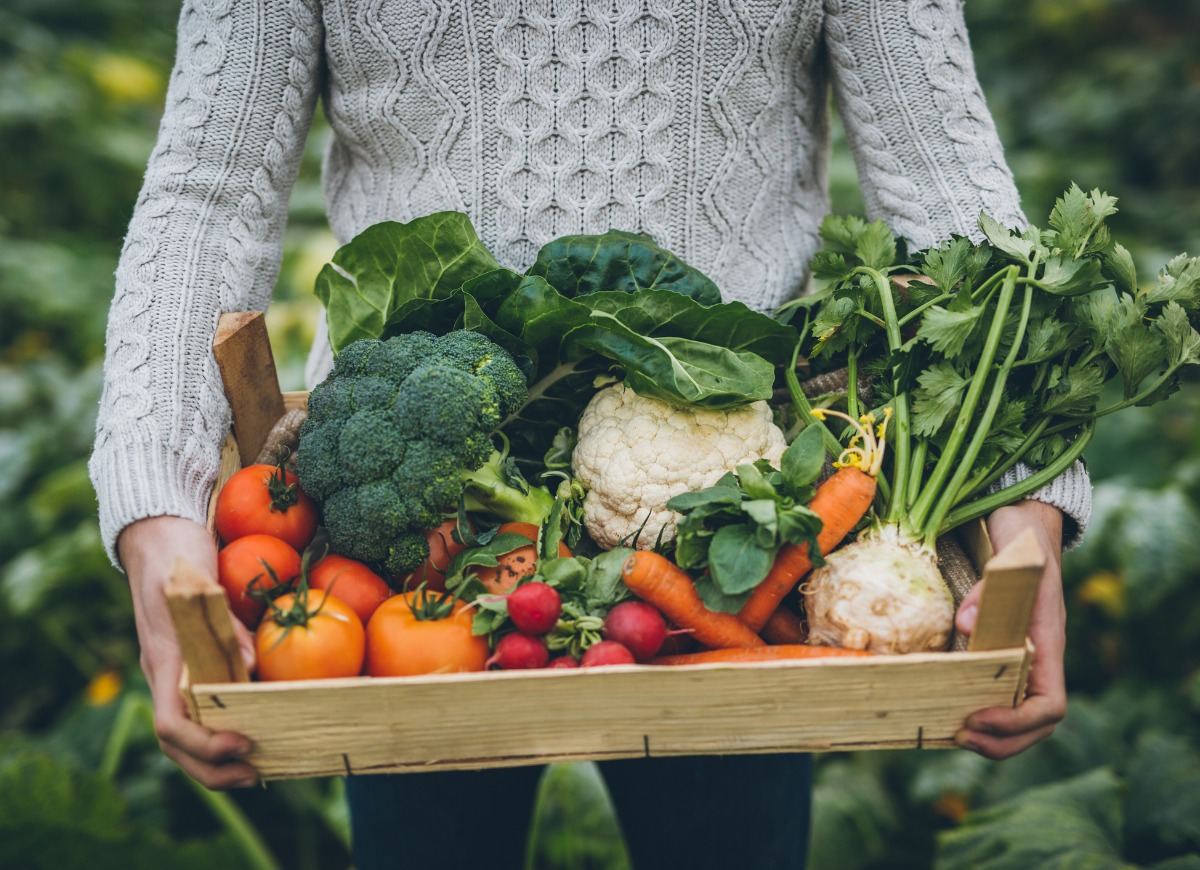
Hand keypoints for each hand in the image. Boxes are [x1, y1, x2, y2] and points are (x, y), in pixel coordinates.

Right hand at [118, 516, 258, 787]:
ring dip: (218, 759)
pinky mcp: (191, 662)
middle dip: (214, 769)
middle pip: (178, 744)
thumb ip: (223, 623)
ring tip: (260, 767)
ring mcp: (175, 671)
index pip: (171, 724)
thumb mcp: (200, 581)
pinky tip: (258, 728)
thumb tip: (253, 666)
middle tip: (258, 775)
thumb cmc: (177, 552)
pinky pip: (202, 709)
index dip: (204, 744)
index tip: (242, 743)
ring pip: (188, 734)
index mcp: (164, 659)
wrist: (158, 531)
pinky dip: (224, 728)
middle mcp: (166, 674)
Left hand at [953, 500, 1066, 759]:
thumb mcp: (1014, 557)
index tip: (980, 718)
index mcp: (1048, 644)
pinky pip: (996, 693)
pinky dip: (977, 711)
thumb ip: (993, 589)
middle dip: (1002, 741)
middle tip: (960, 736)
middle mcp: (1038, 658)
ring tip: (953, 734)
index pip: (1050, 704)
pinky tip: (946, 710)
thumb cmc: (1024, 541)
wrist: (1025, 524)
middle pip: (1036, 724)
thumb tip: (966, 625)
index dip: (1018, 722)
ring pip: (1018, 715)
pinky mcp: (999, 650)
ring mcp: (1021, 657)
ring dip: (991, 736)